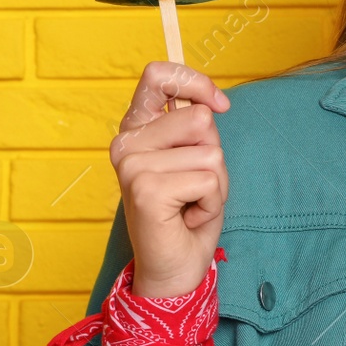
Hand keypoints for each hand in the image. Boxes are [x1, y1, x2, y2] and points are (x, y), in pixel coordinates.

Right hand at [110, 61, 230, 297]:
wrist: (173, 270)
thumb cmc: (187, 214)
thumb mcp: (195, 159)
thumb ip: (194, 126)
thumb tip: (211, 103)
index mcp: (135, 128)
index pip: (158, 75)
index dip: (194, 82)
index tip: (219, 104)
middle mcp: (126, 143)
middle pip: (200, 119)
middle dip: (213, 156)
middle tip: (194, 187)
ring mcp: (132, 166)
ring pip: (210, 153)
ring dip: (215, 184)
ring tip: (191, 204)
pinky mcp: (146, 189)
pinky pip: (209, 180)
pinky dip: (211, 203)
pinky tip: (188, 218)